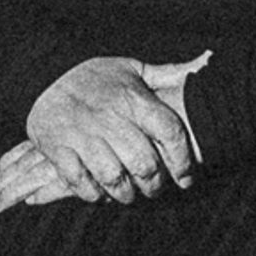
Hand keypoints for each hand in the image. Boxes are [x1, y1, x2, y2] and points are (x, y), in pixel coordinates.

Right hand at [0, 55, 198, 214]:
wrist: (45, 73)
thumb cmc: (95, 76)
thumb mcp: (134, 69)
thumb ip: (170, 74)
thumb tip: (210, 61)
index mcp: (133, 99)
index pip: (170, 133)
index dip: (183, 161)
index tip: (186, 177)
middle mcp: (110, 118)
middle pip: (145, 164)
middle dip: (154, 184)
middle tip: (154, 188)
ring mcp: (83, 134)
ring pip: (114, 178)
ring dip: (126, 194)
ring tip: (128, 194)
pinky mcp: (59, 148)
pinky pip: (81, 183)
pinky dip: (93, 194)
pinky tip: (99, 192)